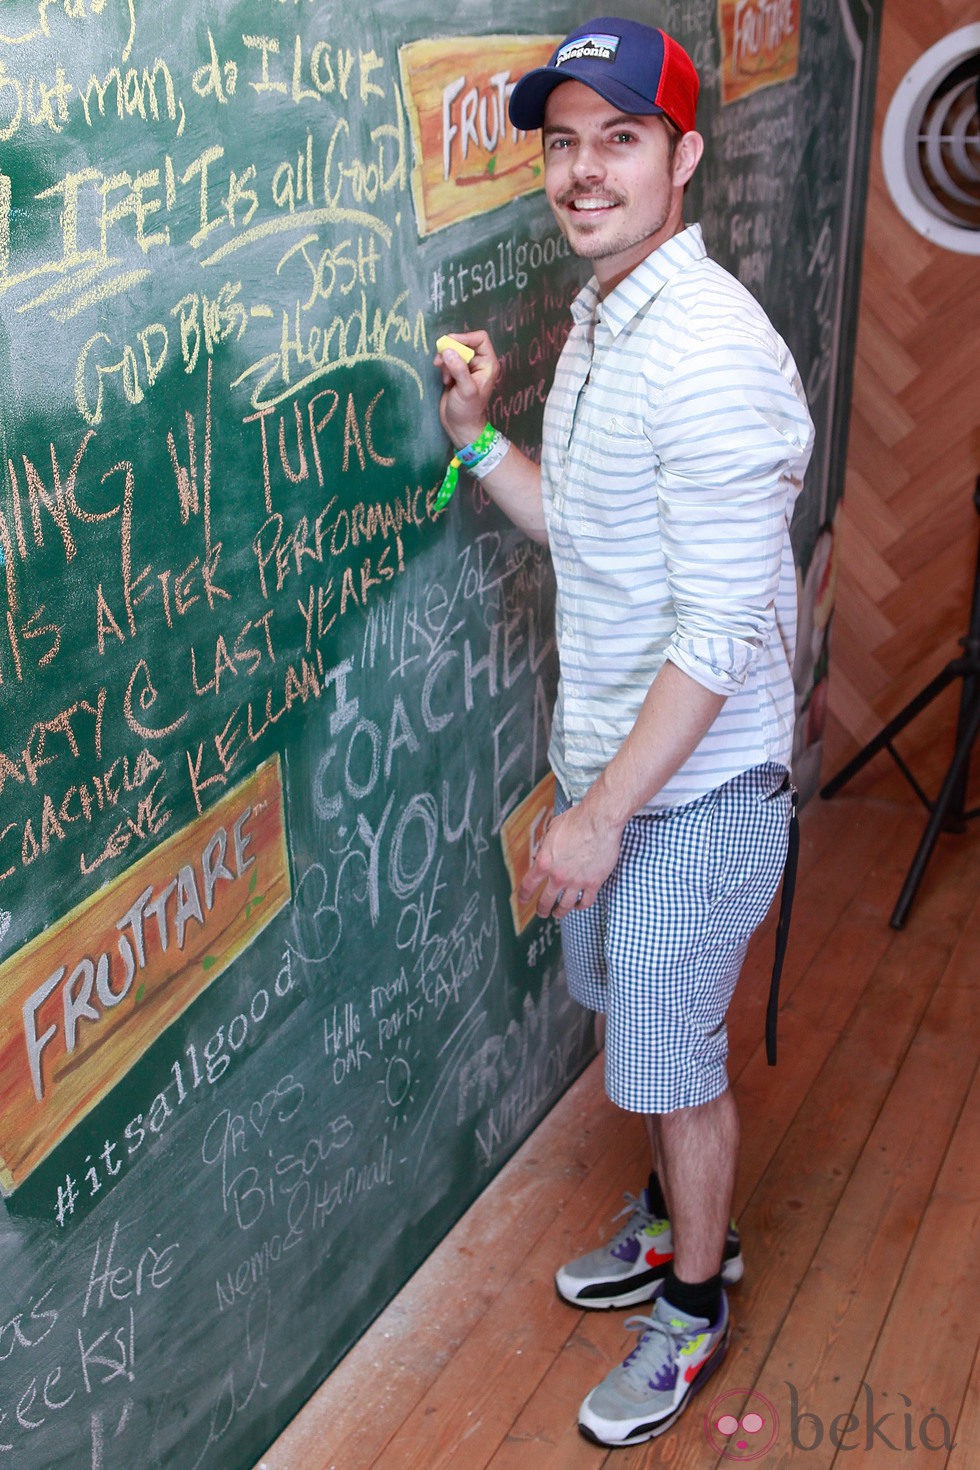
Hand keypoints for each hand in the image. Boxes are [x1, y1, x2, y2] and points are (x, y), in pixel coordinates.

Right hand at [436, 331, 499, 447]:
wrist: (460, 426)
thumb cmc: (467, 410)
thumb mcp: (465, 390)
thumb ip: (459, 370)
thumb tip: (448, 351)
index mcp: (488, 364)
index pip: (480, 339)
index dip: (465, 337)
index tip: (450, 343)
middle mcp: (479, 363)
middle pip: (464, 343)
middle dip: (451, 349)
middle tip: (440, 360)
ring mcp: (467, 367)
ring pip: (454, 350)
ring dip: (445, 359)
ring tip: (444, 375)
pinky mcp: (457, 372)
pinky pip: (449, 360)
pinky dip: (444, 366)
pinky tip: (445, 380)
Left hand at [518, 802, 624, 920]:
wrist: (599, 821)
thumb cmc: (576, 820)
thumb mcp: (552, 830)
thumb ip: (544, 845)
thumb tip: (539, 854)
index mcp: (544, 862)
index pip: (528, 886)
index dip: (523, 896)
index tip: (523, 901)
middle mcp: (558, 876)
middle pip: (545, 901)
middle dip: (542, 910)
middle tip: (542, 912)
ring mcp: (576, 881)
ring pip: (565, 906)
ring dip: (560, 912)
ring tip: (558, 914)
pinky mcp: (594, 882)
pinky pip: (586, 901)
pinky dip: (580, 906)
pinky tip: (578, 905)